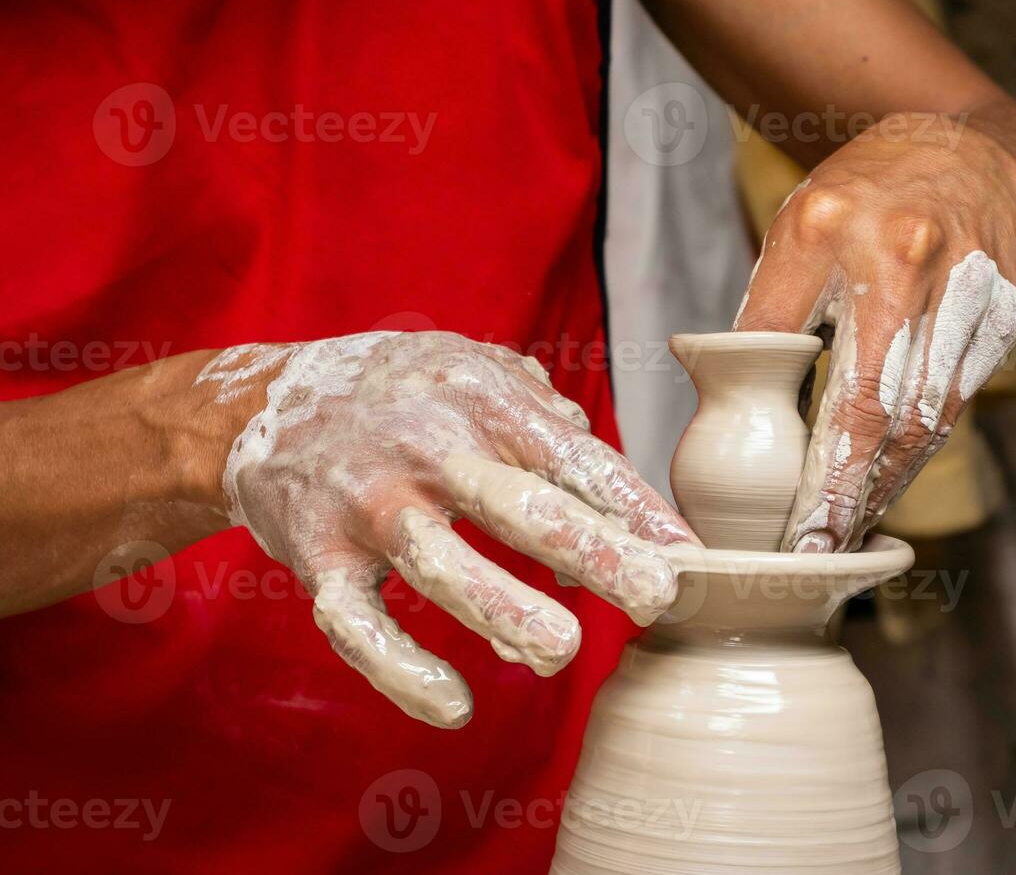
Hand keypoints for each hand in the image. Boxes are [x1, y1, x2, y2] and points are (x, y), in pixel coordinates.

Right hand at [195, 331, 698, 727]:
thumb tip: (612, 487)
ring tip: (562, 650)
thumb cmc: (401, 392)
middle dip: (593, 552)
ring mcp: (369, 503)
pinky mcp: (318, 555)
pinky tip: (454, 705)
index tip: (689, 557)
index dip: (635, 508)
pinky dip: (399, 670)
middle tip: (656, 597)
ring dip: (502, 609)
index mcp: (480, 398)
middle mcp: (426, 448)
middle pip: (518, 506)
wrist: (266, 402)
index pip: (573, 458)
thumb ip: (547, 419)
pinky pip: (357, 623)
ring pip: (441, 564)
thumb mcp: (474, 370)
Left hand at [736, 113, 1015, 552]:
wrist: (963, 152)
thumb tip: (729, 398)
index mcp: (833, 227)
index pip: (815, 363)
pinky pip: (959, 398)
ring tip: (848, 530)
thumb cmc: (861, 199)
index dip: (813, 457)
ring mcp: (968, 282)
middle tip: (821, 546)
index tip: (794, 521)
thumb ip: (766, 312)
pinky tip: (888, 481)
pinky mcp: (1004, 309)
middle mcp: (909, 254)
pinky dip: (921, 448)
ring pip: (930, 412)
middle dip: (851, 489)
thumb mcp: (794, 233)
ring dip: (888, 480)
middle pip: (884, 402)